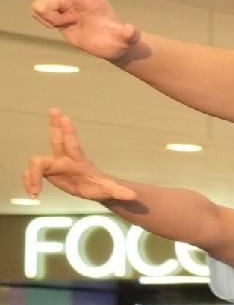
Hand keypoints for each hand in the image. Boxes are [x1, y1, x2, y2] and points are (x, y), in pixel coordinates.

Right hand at [18, 0, 146, 64]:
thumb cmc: (117, 39)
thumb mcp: (125, 39)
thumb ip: (128, 35)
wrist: (109, 44)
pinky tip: (63, 23)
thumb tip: (131, 31)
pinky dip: (47, 22)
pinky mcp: (52, 7)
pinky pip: (37, 12)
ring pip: (40, 5)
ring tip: (71, 22)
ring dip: (53, 19)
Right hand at [23, 110, 143, 214]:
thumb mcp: (109, 192)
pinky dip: (29, 182)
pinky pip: (31, 174)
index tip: (65, 117)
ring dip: (31, 177)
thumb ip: (118, 192)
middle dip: (54, 125)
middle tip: (55, 108)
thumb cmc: (100, 188)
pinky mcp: (47, 173)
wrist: (94, 189)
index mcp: (78, 160)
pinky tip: (33, 194)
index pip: (72, 143)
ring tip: (35, 193)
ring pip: (36, 163)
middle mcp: (64, 159)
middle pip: (56, 139)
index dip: (68, 131)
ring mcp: (55, 164)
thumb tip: (133, 196)